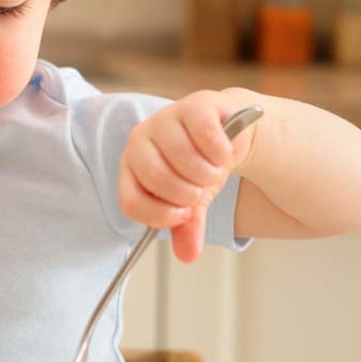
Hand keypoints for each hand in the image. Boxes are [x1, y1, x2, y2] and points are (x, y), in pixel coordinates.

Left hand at [118, 90, 255, 262]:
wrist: (229, 133)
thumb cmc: (201, 166)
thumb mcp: (193, 202)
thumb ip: (187, 227)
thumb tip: (187, 256)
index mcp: (131, 166)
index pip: (131, 201)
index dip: (160, 216)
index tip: (184, 214)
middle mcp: (141, 139)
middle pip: (156, 179)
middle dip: (187, 194)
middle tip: (201, 190)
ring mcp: (166, 119)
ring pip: (184, 159)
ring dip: (208, 175)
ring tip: (214, 170)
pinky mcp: (195, 105)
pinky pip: (207, 137)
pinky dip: (221, 153)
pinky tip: (223, 153)